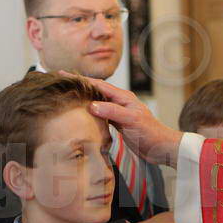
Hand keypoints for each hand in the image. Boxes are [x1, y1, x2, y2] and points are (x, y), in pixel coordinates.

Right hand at [59, 72, 183, 167]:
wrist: (161, 148)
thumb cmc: (150, 133)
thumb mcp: (131, 120)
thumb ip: (113, 112)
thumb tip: (92, 105)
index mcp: (123, 97)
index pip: (98, 84)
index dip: (80, 79)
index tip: (63, 74)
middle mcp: (120, 102)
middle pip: (95, 90)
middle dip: (79, 85)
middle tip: (60, 82)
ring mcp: (118, 112)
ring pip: (96, 102)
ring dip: (83, 98)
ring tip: (67, 95)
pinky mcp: (118, 123)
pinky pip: (100, 114)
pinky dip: (89, 112)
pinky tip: (81, 115)